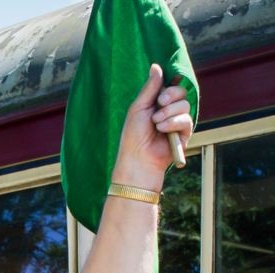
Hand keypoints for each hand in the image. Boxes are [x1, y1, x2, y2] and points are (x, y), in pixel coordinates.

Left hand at [113, 64, 193, 189]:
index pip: (171, 85)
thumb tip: (156, 66)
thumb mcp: (139, 107)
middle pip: (181, 91)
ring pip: (185, 105)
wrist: (138, 158)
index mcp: (157, 103)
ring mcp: (177, 122)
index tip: (165, 82)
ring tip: (156, 123)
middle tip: (159, 104)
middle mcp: (169, 111)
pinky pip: (187, 120)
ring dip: (169, 112)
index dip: (172, 82)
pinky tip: (162, 130)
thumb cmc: (133, 134)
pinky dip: (173, 123)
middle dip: (170, 95)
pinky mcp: (184, 133)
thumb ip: (150, 88)